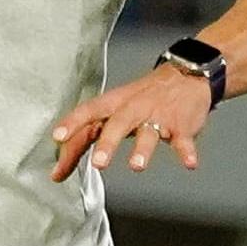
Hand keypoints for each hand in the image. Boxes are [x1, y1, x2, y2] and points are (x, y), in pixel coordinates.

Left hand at [48, 66, 213, 182]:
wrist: (186, 74)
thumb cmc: (141, 97)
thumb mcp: (112, 111)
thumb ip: (84, 141)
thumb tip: (57, 171)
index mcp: (114, 104)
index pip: (89, 112)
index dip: (72, 123)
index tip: (57, 137)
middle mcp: (134, 108)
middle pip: (118, 124)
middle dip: (108, 144)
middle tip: (99, 164)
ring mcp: (158, 117)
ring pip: (149, 133)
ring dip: (142, 149)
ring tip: (137, 166)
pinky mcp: (181, 125)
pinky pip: (183, 140)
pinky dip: (187, 152)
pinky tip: (189, 163)